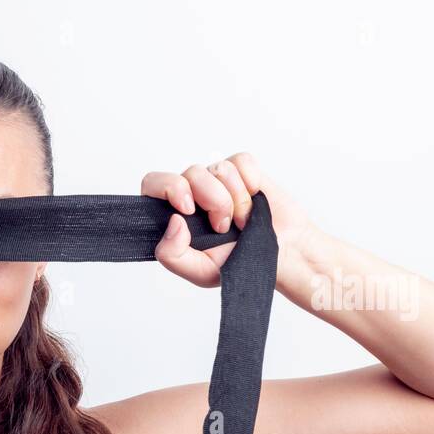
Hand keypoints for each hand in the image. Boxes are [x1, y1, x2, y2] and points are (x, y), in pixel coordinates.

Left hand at [142, 152, 315, 287]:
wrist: (280, 256)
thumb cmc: (238, 263)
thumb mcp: (199, 271)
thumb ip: (172, 254)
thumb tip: (173, 221)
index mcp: (176, 214)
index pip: (153, 184)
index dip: (168, 189)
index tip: (188, 210)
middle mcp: (194, 194)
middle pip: (189, 174)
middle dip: (211, 199)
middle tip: (222, 226)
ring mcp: (218, 181)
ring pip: (217, 168)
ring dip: (235, 198)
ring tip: (242, 221)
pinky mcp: (243, 170)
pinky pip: (241, 162)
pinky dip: (251, 182)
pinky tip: (255, 199)